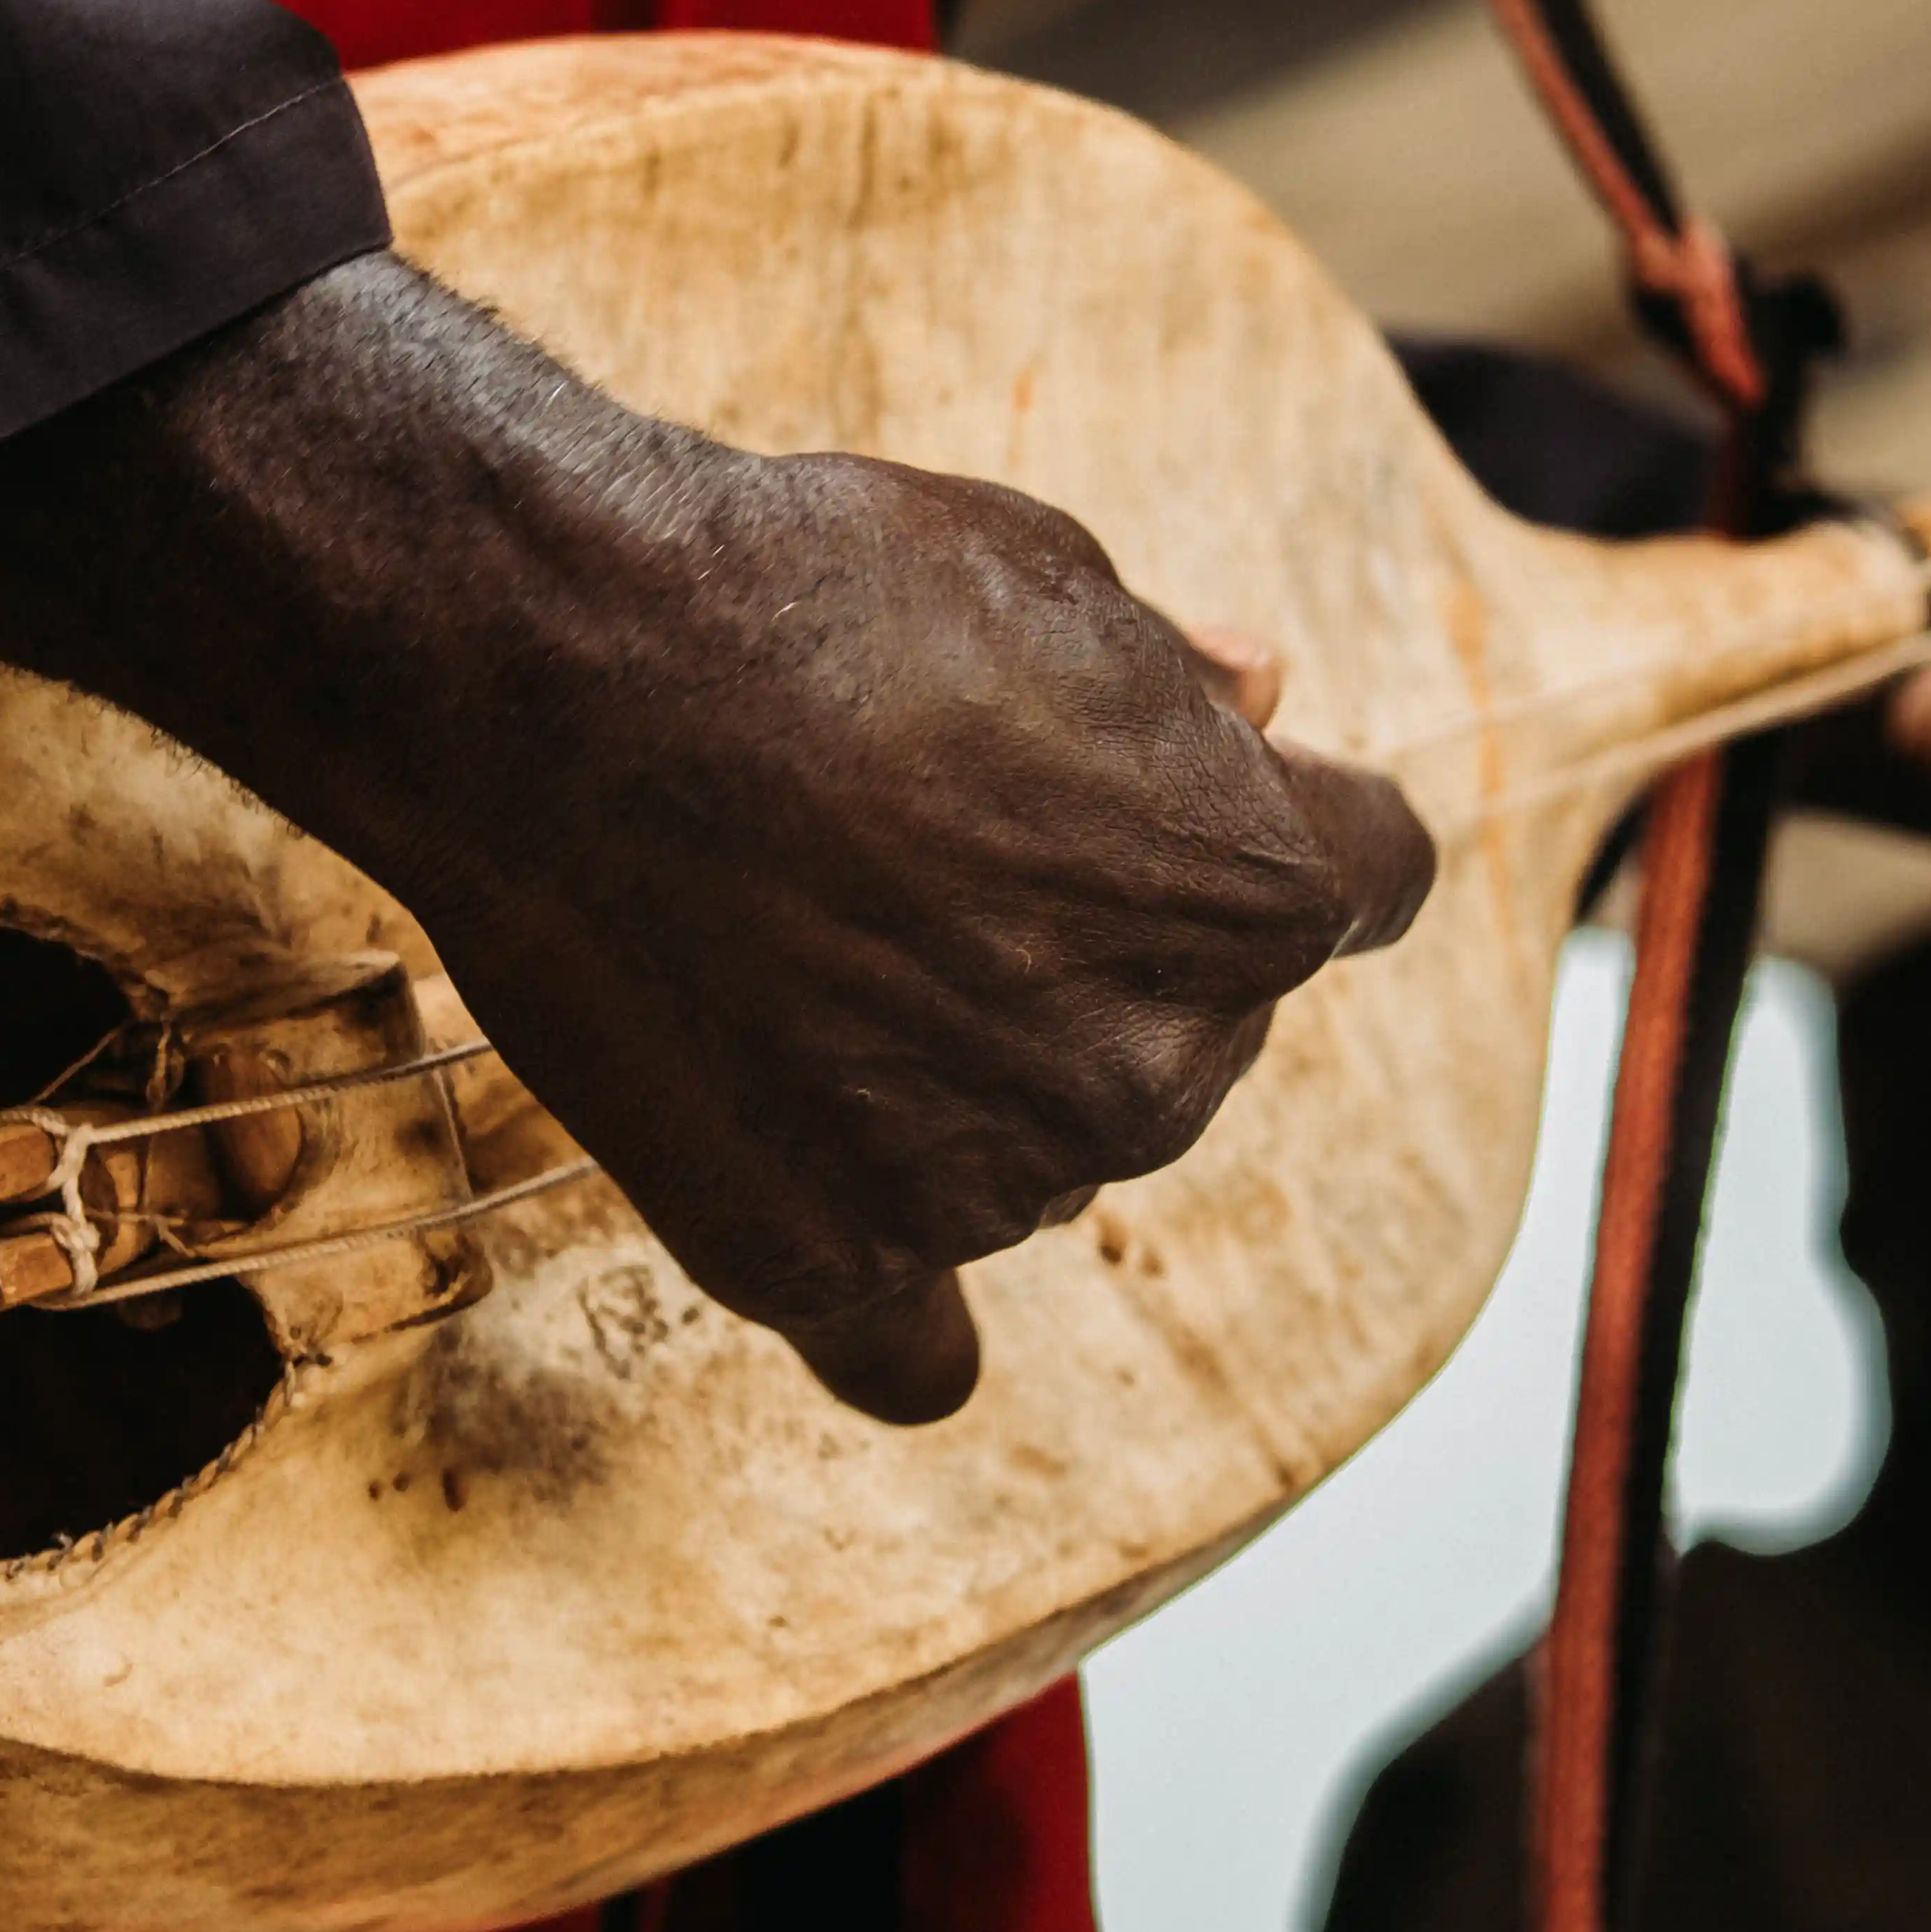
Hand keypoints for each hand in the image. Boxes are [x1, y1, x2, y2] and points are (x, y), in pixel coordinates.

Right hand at [0, 254, 1432, 1422]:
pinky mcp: (834, 1257)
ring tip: (818, 938)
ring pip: (1057, 1152)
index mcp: (1258, 889)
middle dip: (1106, 944)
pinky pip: (916, 1357)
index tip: (1163, 792)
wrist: (563, 674)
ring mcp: (1000, 1181)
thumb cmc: (806, 591)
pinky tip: (867, 1238)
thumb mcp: (1047, 574)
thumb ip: (1171, 680)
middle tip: (930, 844)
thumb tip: (1256, 698)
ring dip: (983, 1076)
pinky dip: (900, 1303)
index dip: (1267, 817)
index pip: (1367, 881)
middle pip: (1200, 1025)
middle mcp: (1161, 1064)